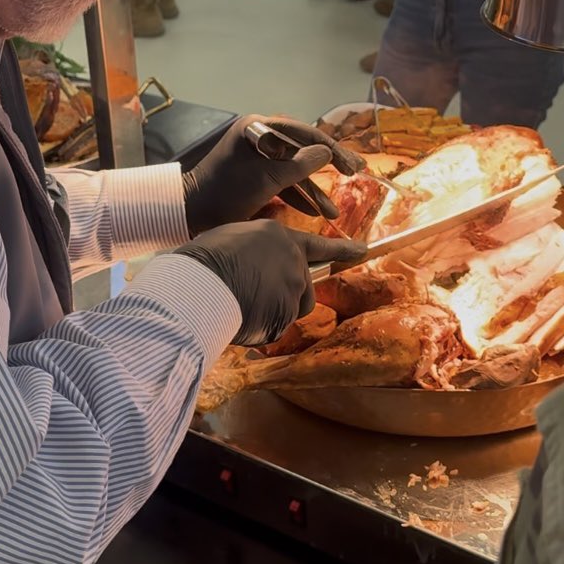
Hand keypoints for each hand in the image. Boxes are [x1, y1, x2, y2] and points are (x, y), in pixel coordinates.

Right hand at [172, 220, 366, 344]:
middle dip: (287, 295)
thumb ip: (254, 250)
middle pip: (304, 285)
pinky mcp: (288, 311)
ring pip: (294, 308)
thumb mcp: (231, 240)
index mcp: (278, 235)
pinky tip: (242, 318)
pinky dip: (263, 328)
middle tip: (256, 298)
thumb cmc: (204, 258)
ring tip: (244, 306)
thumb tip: (252, 264)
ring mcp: (293, 285)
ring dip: (277, 312)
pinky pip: (278, 327)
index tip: (362, 250)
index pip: (316, 244)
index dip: (340, 248)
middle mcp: (293, 258)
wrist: (201, 282)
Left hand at [183, 115, 366, 235]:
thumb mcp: (267, 178)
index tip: (351, 165)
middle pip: (301, 148)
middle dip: (328, 164)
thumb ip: (299, 165)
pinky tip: (316, 211)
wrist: (191, 213)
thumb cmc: (226, 191)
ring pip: (293, 169)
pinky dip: (297, 195)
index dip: (331, 148)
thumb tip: (325, 153)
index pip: (303, 132)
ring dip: (313, 189)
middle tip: (355, 172)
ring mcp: (256, 157)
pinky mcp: (253, 176)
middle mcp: (259, 137)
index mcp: (258, 128)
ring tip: (335, 211)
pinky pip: (281, 181)